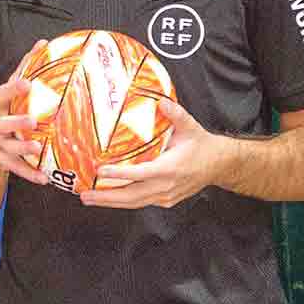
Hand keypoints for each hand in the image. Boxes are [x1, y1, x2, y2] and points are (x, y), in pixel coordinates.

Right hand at [0, 41, 50, 185]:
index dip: (13, 89)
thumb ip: (24, 71)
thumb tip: (42, 43)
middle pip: (1, 124)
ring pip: (9, 148)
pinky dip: (30, 174)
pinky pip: (16, 170)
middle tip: (33, 120)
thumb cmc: (5, 113)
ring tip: (39, 147)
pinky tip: (44, 178)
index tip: (28, 82)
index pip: (1, 95)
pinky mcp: (3, 162)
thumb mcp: (10, 94)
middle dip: (16, 122)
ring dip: (24, 148)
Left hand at [82, 99, 230, 209]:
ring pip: (134, 202)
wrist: (220, 164)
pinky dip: (122, 201)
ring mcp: (165, 195)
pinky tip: (107, 197)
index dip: (119, 173)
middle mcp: (166, 185)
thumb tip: (161, 101)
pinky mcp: (165, 200)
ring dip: (110, 202)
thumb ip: (175, 114)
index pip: (140, 173)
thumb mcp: (190, 127)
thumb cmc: (202, 145)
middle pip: (131, 195)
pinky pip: (140, 202)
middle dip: (106, 196)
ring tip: (89, 198)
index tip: (99, 170)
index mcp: (170, 168)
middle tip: (84, 193)